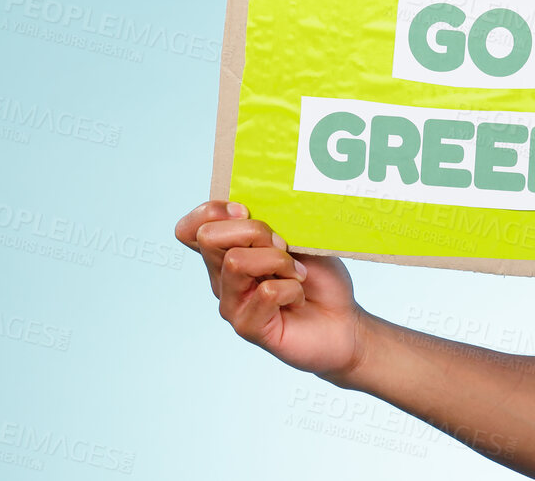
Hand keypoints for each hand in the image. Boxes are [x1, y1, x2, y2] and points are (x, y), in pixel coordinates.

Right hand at [175, 200, 363, 380]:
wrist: (343, 323)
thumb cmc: (321, 280)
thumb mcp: (300, 240)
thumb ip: (273, 224)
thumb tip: (254, 206)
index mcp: (228, 252)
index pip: (191, 228)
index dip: (213, 211)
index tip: (247, 211)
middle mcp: (222, 277)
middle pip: (209, 236)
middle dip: (254, 231)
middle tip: (284, 246)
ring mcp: (232, 303)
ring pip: (236, 261)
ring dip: (278, 260)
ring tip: (298, 274)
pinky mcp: (247, 326)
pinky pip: (266, 292)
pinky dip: (292, 288)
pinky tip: (298, 298)